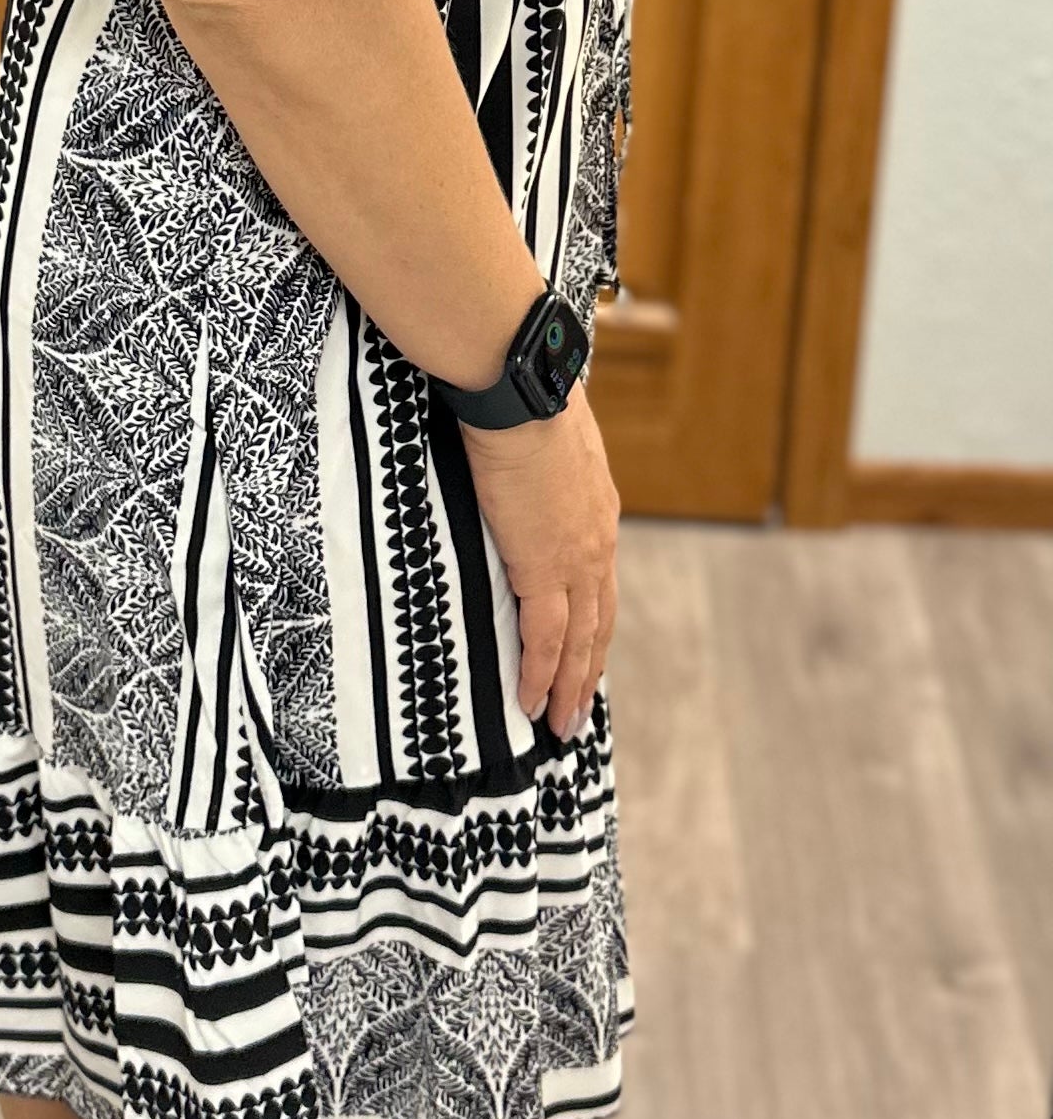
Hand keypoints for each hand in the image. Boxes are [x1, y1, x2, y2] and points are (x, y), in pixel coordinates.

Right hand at [462, 382, 619, 737]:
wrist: (523, 392)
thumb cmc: (523, 397)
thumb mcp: (546, 433)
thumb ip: (540, 460)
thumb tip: (519, 455)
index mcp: (598, 511)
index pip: (600, 582)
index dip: (593, 622)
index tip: (585, 652)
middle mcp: (597, 543)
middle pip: (598, 623)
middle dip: (588, 670)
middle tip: (577, 711)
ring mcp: (576, 560)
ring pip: (580, 642)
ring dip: (571, 688)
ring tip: (560, 726)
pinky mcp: (545, 569)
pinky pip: (545, 638)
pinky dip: (541, 675)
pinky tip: (532, 704)